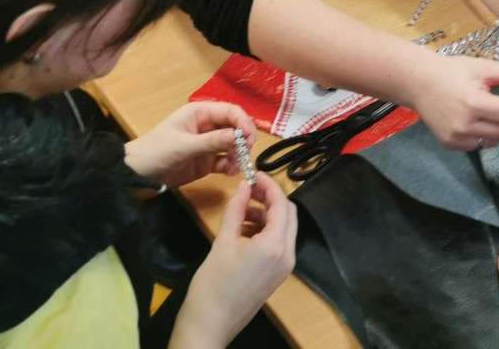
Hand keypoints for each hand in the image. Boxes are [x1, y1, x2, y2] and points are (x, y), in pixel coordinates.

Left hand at [123, 101, 256, 188]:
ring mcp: (206, 145)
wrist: (135, 176)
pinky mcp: (205, 162)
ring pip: (232, 145)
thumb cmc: (156, 152)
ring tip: (233, 167)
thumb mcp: (185, 145)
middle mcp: (206, 126)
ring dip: (237, 155)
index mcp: (200, 113)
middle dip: (243, 140)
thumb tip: (241, 137)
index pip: (230, 112)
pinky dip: (230, 165)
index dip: (243, 123)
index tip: (250, 139)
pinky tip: (229, 172)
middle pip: (234, 128)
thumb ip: (213, 140)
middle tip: (245, 154)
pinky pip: (224, 160)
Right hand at [173, 175, 297, 347]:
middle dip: (271, 198)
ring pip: (284, 229)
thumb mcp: (223, 240)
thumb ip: (236, 209)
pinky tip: (244, 230)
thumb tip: (244, 186)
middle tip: (249, 189)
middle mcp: (287, 254)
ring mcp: (285, 267)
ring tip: (242, 210)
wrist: (210, 324)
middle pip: (288, 214)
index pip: (281, 203)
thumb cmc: (213, 283)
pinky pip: (279, 244)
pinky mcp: (278, 275)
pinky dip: (266, 231)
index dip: (269, 185)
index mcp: (275, 244)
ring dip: (267, 215)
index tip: (254, 174)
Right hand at [408, 54, 498, 148]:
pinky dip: (489, 136)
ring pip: (495, 141)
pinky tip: (487, 122)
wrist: (419, 82)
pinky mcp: (450, 144)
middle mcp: (464, 125)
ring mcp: (455, 138)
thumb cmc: (453, 71)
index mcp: (474, 103)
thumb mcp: (485, 67)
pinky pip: (479, 145)